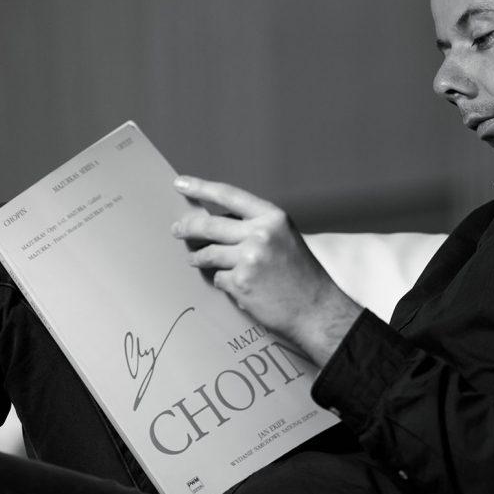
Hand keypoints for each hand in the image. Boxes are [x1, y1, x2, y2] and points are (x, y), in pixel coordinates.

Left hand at [171, 175, 362, 366]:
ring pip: (208, 253)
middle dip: (187, 227)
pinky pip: (218, 277)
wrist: (316, 309)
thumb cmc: (300, 274)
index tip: (181, 184)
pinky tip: (235, 285)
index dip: (201, 187)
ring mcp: (249, 259)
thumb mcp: (284, 237)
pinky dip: (222, 281)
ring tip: (196, 260)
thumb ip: (254, 227)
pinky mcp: (241, 283)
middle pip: (209, 225)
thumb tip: (216, 224)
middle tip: (177, 230)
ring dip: (198, 258)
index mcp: (272, 218)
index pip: (228, 195)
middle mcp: (260, 234)